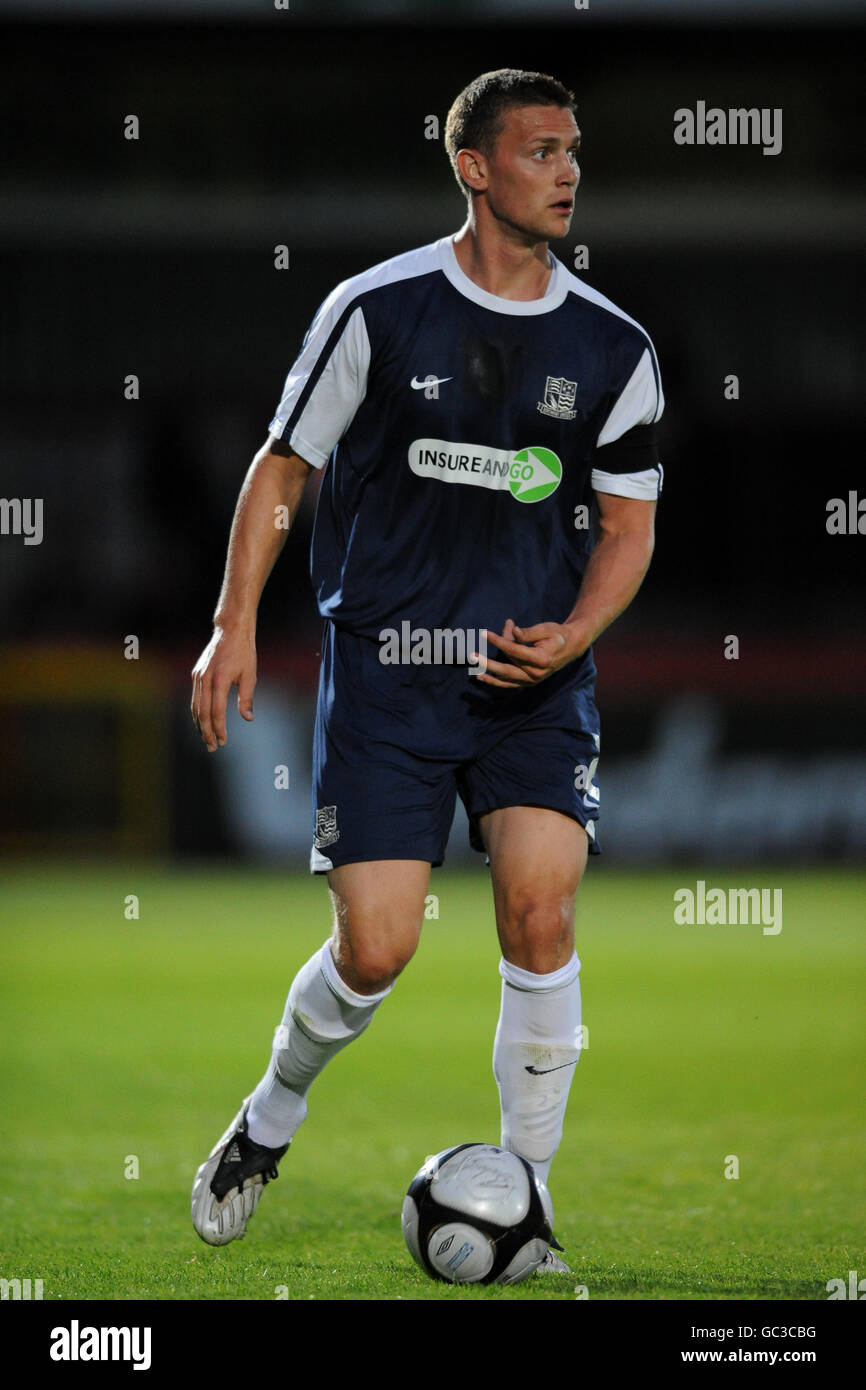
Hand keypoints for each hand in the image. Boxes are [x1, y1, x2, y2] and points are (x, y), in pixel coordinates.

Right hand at [190, 625, 256, 750]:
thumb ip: (247, 698)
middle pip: (202, 713)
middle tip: (212, 747)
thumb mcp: (250, 675)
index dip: (219, 729)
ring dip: (200, 724)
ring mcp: (198, 676)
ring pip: (195, 706)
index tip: (223, 741)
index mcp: (219, 680)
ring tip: (206, 738)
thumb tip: (247, 718)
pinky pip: (195, 697)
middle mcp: (205, 678)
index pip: (216, 712)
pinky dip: (197, 712)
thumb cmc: (244, 652)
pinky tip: (202, 721)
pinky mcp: (196, 673)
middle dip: (206, 732)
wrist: (231, 631)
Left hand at [474, 617, 587, 688]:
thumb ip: (529, 632)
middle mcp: (536, 673)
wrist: (569, 648)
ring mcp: (533, 680)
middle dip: (488, 662)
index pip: (514, 650)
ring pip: (506, 678)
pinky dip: (496, 681)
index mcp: (541, 659)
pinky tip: (483, 677)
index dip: (498, 641)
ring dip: (489, 673)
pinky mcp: (529, 682)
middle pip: (507, 667)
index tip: (485, 633)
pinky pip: (510, 684)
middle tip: (472, 655)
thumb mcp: (546, 628)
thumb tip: (512, 632)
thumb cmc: (556, 634)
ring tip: (474, 669)